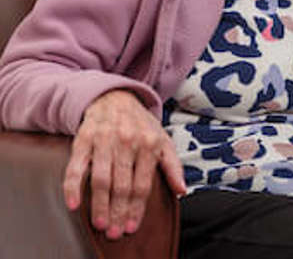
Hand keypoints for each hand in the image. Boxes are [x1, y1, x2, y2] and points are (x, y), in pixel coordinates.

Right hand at [62, 89, 185, 239]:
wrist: (115, 97)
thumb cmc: (141, 125)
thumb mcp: (163, 140)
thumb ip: (173, 166)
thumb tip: (182, 190)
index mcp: (149, 144)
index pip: (143, 183)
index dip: (137, 208)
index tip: (132, 227)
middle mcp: (127, 142)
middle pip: (122, 185)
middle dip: (118, 211)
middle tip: (114, 232)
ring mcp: (103, 140)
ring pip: (100, 179)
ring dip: (99, 204)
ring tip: (100, 224)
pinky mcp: (83, 139)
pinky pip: (76, 167)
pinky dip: (72, 187)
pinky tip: (74, 205)